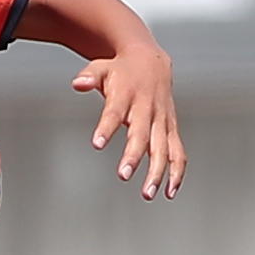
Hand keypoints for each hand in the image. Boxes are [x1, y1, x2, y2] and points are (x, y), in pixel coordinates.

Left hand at [73, 43, 186, 198]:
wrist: (152, 60)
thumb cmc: (121, 70)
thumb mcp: (102, 67)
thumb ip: (89, 76)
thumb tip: (77, 83)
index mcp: (127, 94)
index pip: (115, 113)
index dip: (106, 128)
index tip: (97, 144)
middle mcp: (147, 108)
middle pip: (141, 135)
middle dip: (134, 156)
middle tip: (123, 175)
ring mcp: (162, 120)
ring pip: (164, 148)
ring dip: (158, 171)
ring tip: (147, 193)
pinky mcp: (171, 128)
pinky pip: (178, 152)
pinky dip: (177, 172)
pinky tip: (169, 192)